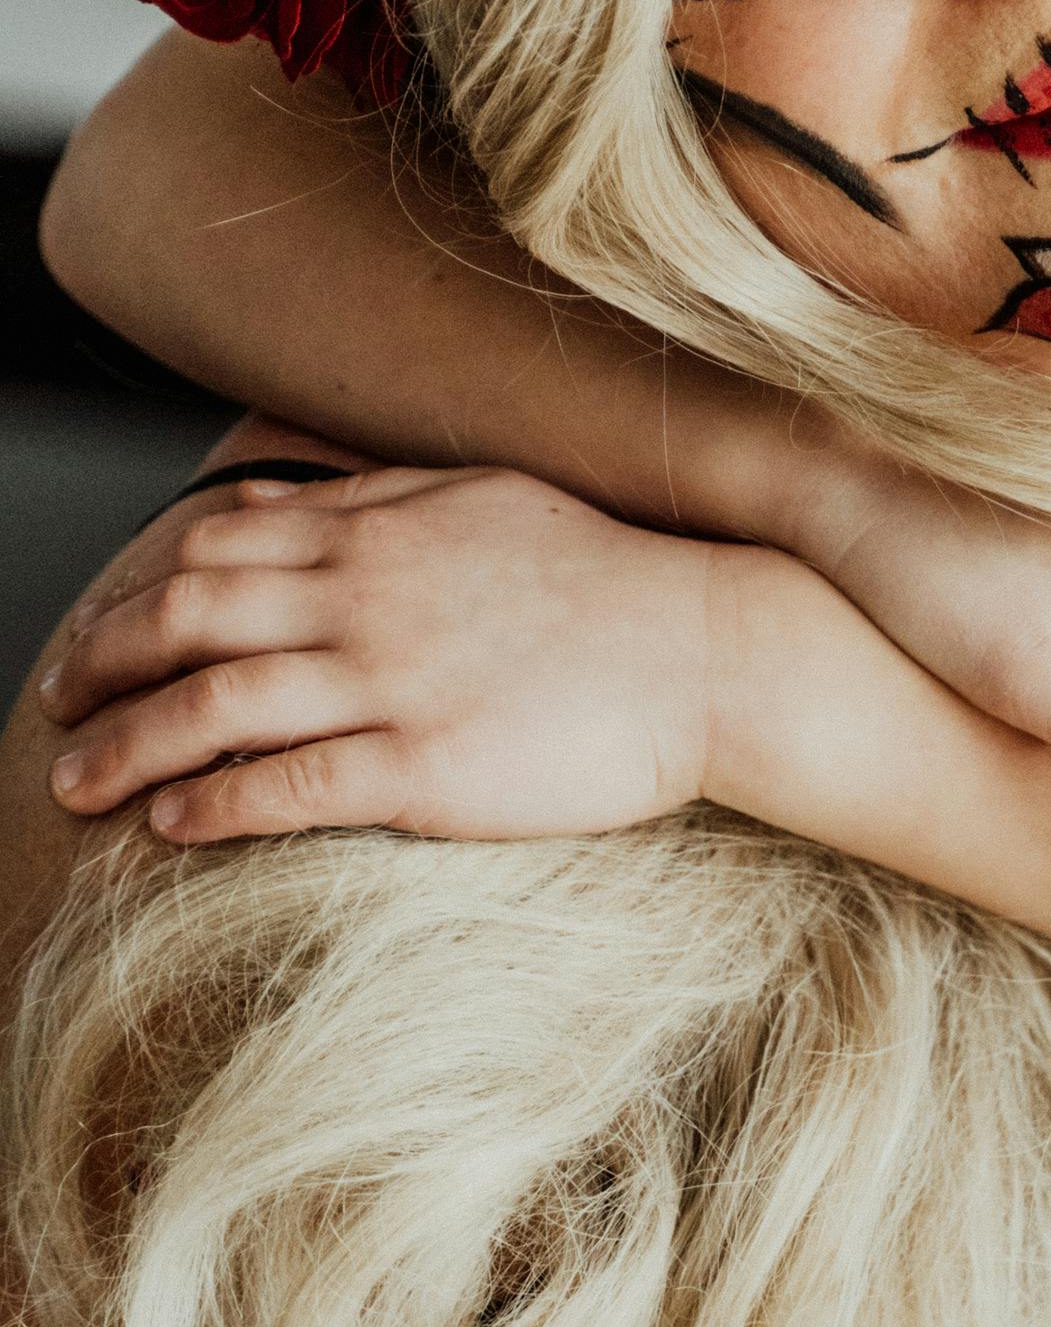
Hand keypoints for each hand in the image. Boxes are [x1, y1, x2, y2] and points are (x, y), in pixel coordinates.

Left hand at [36, 462, 720, 847]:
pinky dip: (214, 805)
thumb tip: (249, 506)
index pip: (211, 556)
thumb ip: (362, 504)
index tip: (92, 641)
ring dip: (127, 748)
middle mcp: (367, 600)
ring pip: (215, 709)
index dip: (132, 598)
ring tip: (75, 785)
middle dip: (101, 668)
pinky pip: (290, 786)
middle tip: (54, 709)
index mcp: (377, 535)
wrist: (710, 648)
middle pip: (187, 624)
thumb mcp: (478, 501)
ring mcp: (393, 683)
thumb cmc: (604, 577)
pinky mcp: (428, 767)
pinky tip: (172, 825)